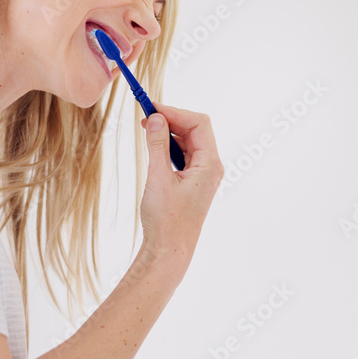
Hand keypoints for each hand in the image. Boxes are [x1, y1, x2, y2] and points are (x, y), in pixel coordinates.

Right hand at [138, 103, 223, 271]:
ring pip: (189, 141)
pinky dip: (170, 146)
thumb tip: (156, 118)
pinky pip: (185, 154)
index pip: (199, 124)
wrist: (169, 251)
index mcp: (210, 164)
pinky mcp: (193, 182)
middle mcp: (211, 167)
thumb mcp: (158, 178)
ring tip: (147, 128)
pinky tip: (154, 146)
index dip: (175, 111)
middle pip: (196, 129)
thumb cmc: (166, 220)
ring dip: (170, 131)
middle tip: (146, 115)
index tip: (152, 108)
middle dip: (173, 119)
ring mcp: (203, 175)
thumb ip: (157, 145)